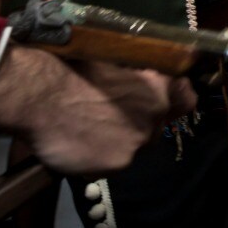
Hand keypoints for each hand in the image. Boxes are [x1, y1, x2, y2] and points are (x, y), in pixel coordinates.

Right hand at [0, 47, 195, 176]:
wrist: (40, 96)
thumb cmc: (71, 68)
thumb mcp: (112, 61)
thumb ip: (134, 76)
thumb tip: (138, 78)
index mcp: (158, 87)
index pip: (186, 99)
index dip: (176, 100)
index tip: (164, 102)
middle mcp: (155, 117)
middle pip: (156, 127)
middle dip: (138, 124)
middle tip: (109, 117)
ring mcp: (137, 144)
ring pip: (134, 147)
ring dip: (118, 143)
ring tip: (88, 132)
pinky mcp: (116, 165)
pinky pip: (112, 164)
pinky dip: (98, 158)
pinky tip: (78, 146)